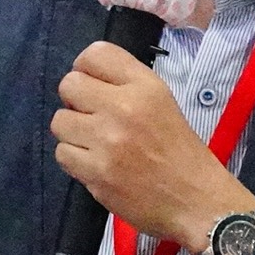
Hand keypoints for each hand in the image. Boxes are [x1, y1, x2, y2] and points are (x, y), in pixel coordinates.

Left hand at [52, 41, 254, 250]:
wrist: (194, 200)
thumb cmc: (180, 151)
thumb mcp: (162, 103)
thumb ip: (126, 86)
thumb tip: (86, 81)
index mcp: (145, 86)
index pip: (95, 54)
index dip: (85, 68)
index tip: (93, 86)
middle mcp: (123, 107)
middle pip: (69, 85)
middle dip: (75, 101)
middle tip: (91, 117)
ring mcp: (107, 141)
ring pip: (60, 121)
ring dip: (73, 133)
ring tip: (94, 144)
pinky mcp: (96, 172)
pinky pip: (62, 153)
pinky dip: (74, 159)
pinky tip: (94, 164)